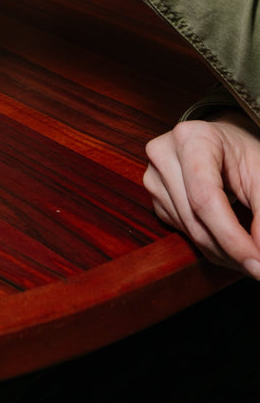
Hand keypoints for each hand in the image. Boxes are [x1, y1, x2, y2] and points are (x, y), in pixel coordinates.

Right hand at [143, 113, 259, 277]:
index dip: (231, 236)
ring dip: (222, 252)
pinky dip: (208, 245)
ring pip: (189, 232)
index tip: (256, 262)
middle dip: (230, 251)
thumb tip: (259, 253)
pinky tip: (225, 240)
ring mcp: (154, 176)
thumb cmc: (240, 153)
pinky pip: (182, 232)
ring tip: (246, 251)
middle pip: (195, 219)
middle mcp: (164, 154)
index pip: (205, 198)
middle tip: (257, 264)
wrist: (219, 142)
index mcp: (191, 138)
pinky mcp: (154, 196)